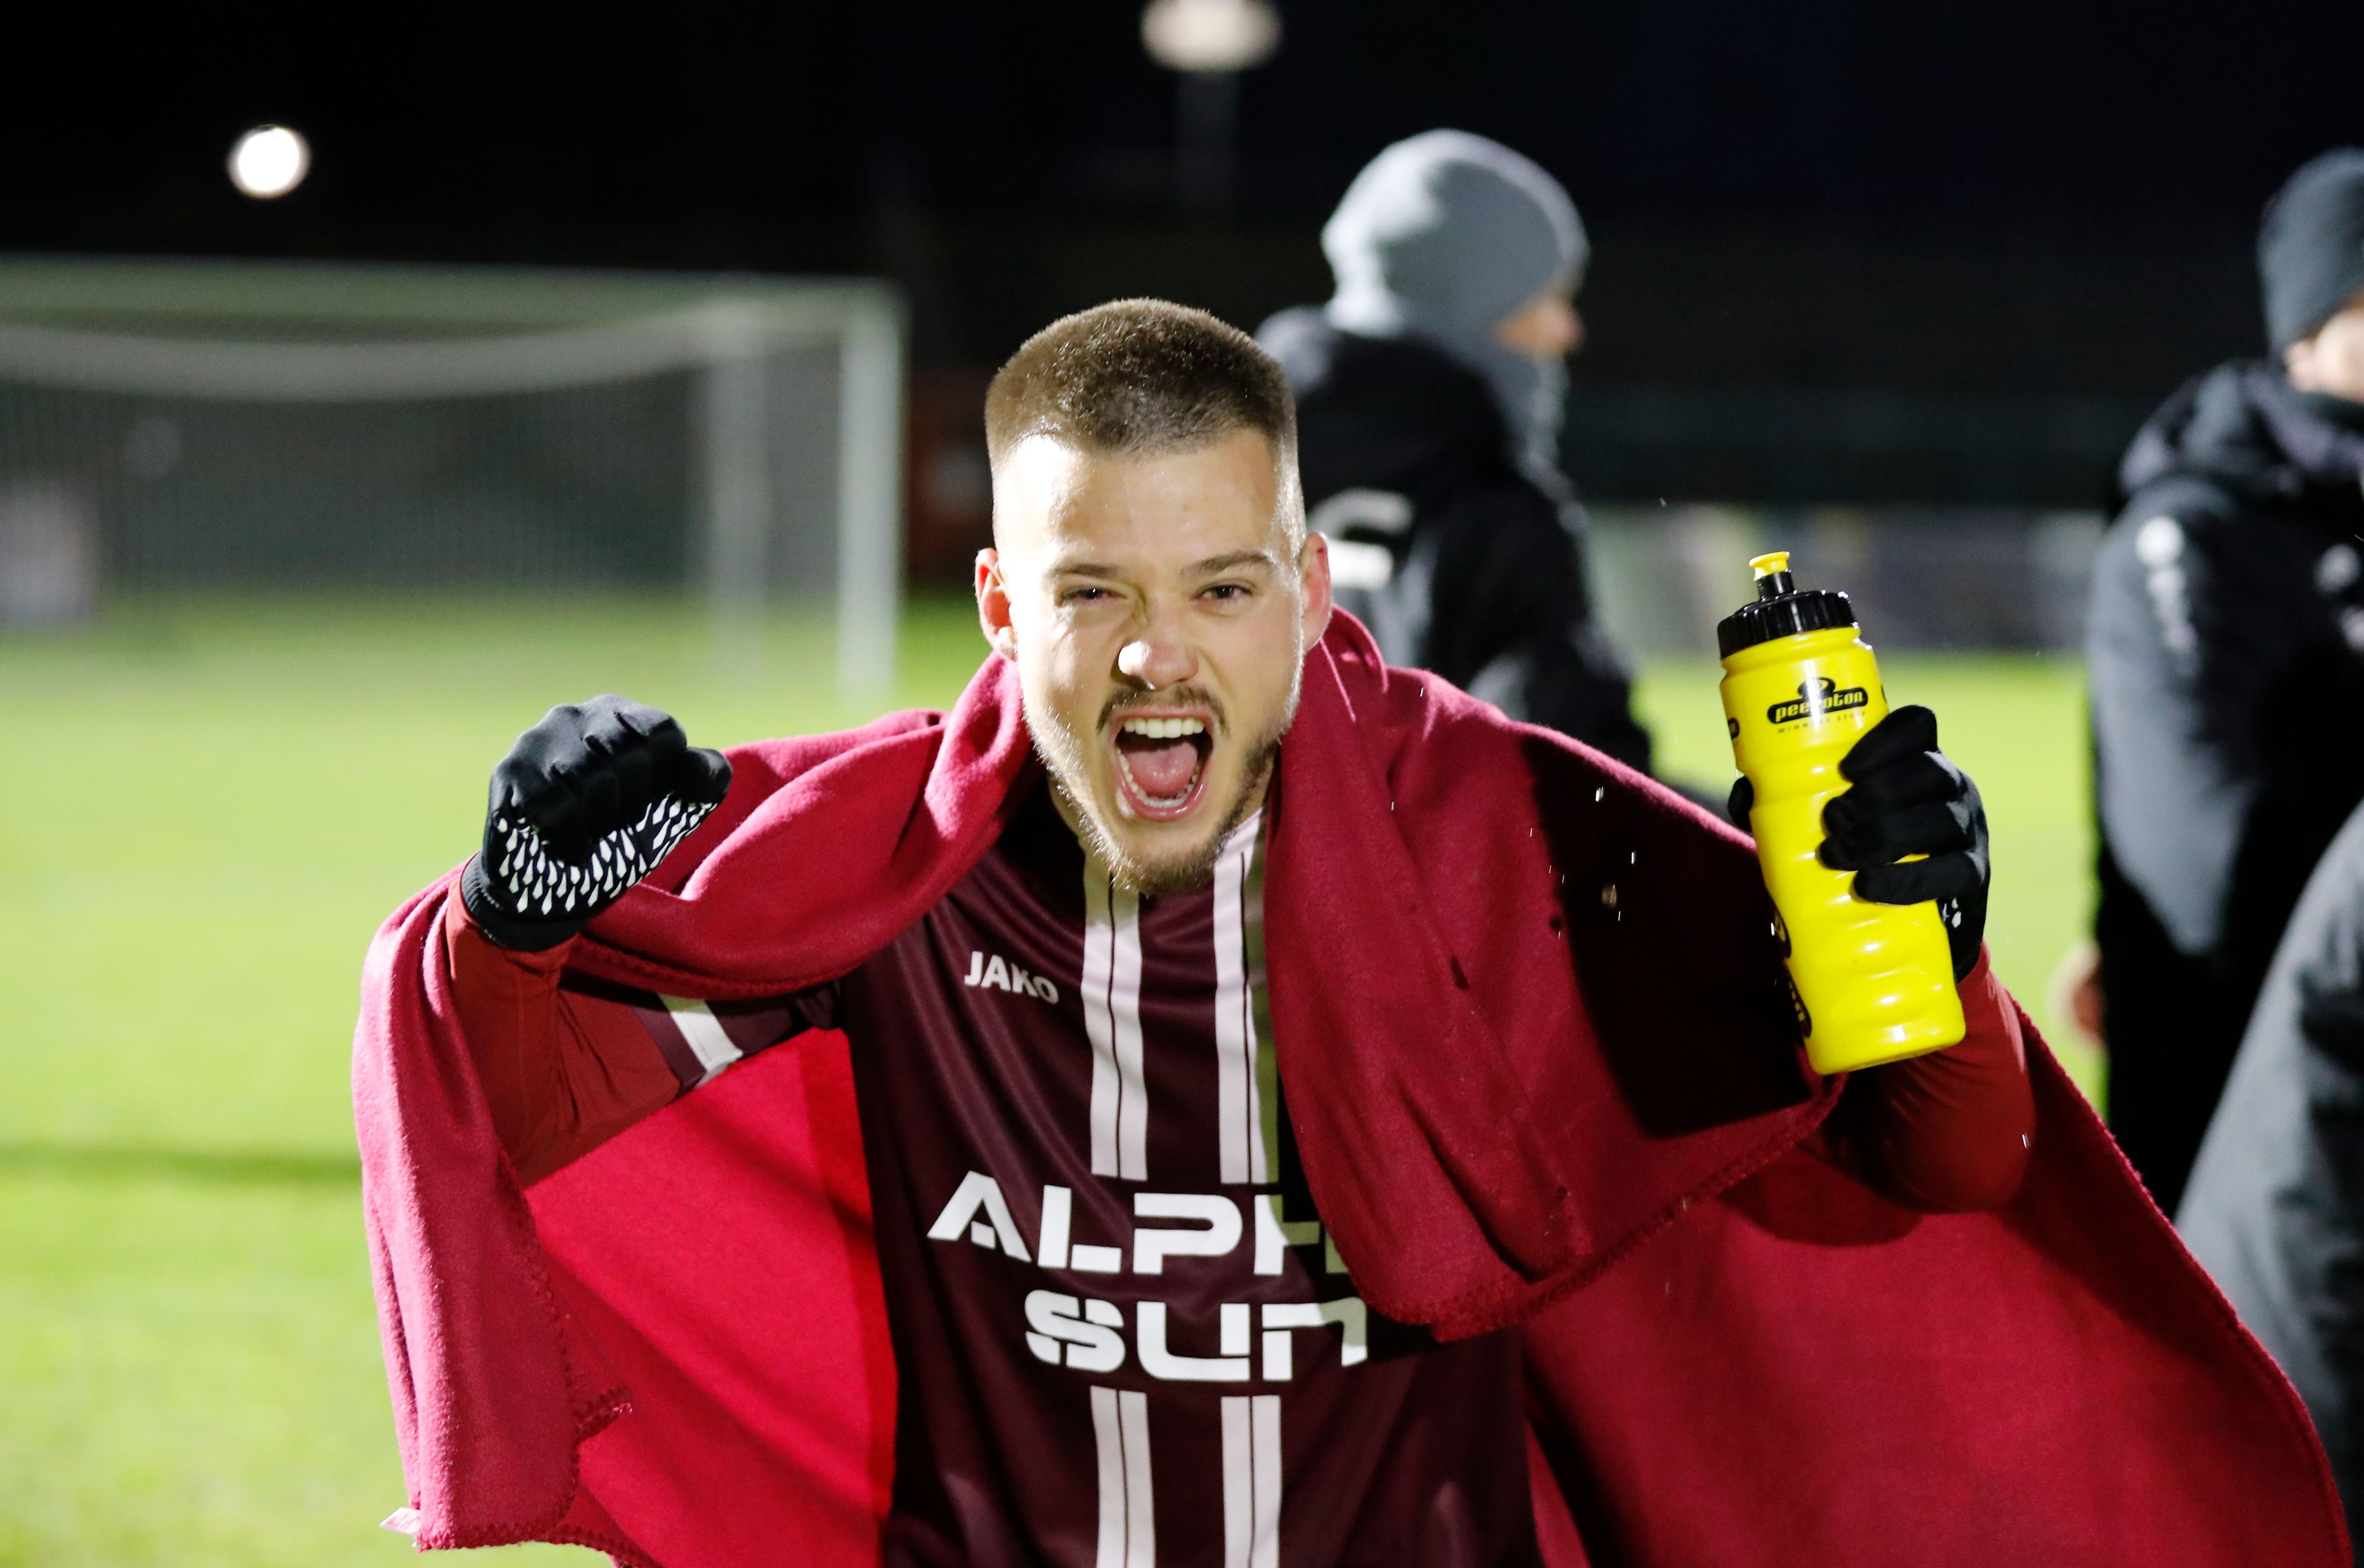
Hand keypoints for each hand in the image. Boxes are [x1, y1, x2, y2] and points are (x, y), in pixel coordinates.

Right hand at [459, 696, 732, 950]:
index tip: (644, 804)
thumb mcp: (673, 810)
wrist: (550, 891)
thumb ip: (704, 780)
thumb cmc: (616, 839)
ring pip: (589, 779)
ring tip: (586, 833)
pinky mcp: (509, 774)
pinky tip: (563, 846)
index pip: (663, 732)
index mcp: (618, 714)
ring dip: (597, 824)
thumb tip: (702, 769)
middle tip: (610, 825)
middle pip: (629, 754)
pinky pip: (554, 806)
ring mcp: (536, 740)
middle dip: (629, 806)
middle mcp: (573, 714)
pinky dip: (569, 839)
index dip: (662, 780)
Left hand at [1726, 706, 1989, 978]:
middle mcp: (1949, 785)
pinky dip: (1905, 879)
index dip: (1886, 738)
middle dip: (1875, 794)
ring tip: (1837, 856)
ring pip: (1938, 818)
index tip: (1847, 767)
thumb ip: (1784, 802)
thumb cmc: (1860, 849)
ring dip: (1883, 835)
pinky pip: (1951, 870)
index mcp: (1914, 759)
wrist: (1904, 915)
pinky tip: (1868, 886)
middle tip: (1832, 819)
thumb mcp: (1827, 819)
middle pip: (1927, 771)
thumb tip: (1745, 792)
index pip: (1917, 724)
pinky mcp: (1973, 873)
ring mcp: (1967, 827)